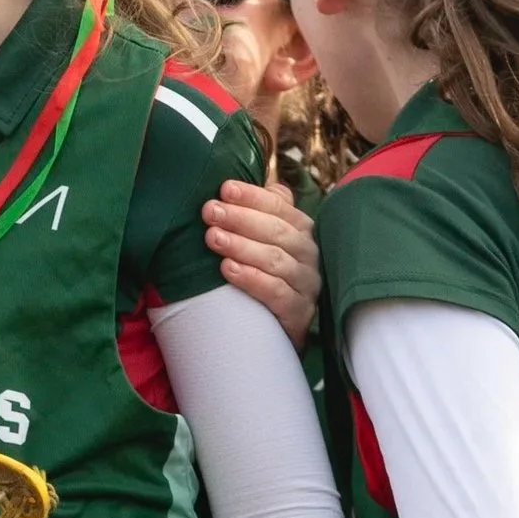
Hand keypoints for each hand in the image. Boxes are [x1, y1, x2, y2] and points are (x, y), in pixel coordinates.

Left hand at [203, 180, 320, 350]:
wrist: (275, 334)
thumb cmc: (266, 278)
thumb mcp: (264, 243)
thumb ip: (265, 213)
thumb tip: (267, 183)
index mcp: (301, 231)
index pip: (279, 207)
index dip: (252, 196)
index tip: (224, 189)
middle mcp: (308, 255)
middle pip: (277, 231)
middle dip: (240, 218)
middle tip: (210, 212)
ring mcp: (306, 285)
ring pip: (276, 260)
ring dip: (242, 246)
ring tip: (213, 238)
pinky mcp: (299, 313)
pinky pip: (277, 293)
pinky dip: (252, 279)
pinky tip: (229, 269)